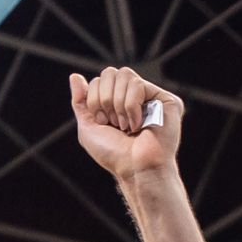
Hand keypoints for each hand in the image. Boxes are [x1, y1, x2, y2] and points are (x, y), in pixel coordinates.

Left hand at [72, 61, 194, 186]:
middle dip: (105, 99)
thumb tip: (75, 76)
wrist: (135, 168)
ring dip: (118, 104)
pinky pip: (138, 84)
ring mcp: (152, 97)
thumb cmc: (114, 154)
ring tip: (127, 125)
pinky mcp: (166, 99)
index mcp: (118, 101)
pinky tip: (138, 124)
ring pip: (125, 75)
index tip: (104, 123)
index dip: (95, 99)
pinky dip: (131, 106)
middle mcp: (135, 97)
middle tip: (114, 123)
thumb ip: (81, 101)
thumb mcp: (88, 127)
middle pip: (110, 72)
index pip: (100, 79)